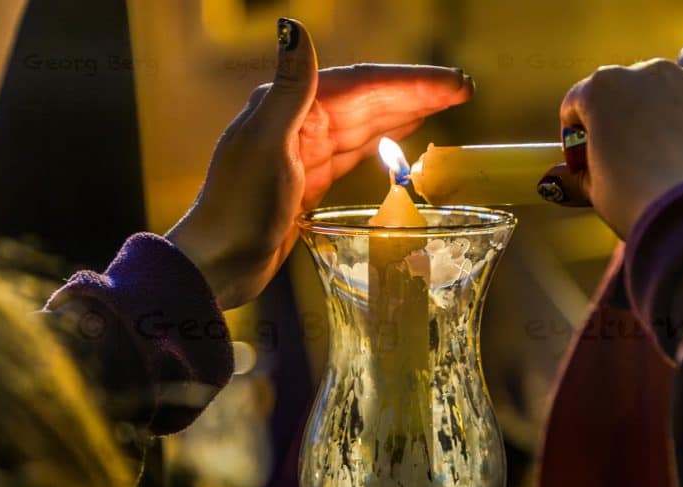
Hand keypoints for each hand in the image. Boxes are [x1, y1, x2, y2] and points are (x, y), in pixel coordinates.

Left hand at [167, 18, 473, 308]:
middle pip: (369, 99)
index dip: (410, 80)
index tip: (453, 82)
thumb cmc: (238, 209)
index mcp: (289, 106)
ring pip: (366, 123)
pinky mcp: (308, 181)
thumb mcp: (267, 146)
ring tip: (446, 102)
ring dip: (406, 109)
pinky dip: (383, 138)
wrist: (217, 262)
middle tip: (465, 88)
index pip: (363, 84)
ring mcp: (304, 151)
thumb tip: (295, 27)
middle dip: (417, 91)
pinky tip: (404, 132)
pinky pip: (355, 150)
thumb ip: (291, 89)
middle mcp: (297, 121)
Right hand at [537, 44, 682, 238]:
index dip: (578, 132)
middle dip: (635, 113)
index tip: (585, 160)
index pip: (580, 100)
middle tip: (638, 155)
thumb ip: (583, 175)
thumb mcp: (597, 193)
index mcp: (605, 91)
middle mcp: (653, 73)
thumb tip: (568, 178)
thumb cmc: (640, 205)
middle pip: (637, 83)